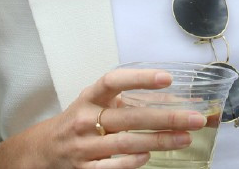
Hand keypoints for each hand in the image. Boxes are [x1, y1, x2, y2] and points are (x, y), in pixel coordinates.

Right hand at [0, 67, 206, 168]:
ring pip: (126, 143)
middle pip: (130, 117)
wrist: (43, 149)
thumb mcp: (98, 104)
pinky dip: (132, 163)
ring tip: (185, 137)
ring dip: (159, 141)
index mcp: (90, 97)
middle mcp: (85, 119)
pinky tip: (150, 158)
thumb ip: (129, 101)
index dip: (140, 78)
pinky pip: (112, 167)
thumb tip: (172, 99)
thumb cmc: (78, 121)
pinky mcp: (84, 168)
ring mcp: (84, 145)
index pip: (114, 81)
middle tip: (195, 118)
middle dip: (166, 117)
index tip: (167, 78)